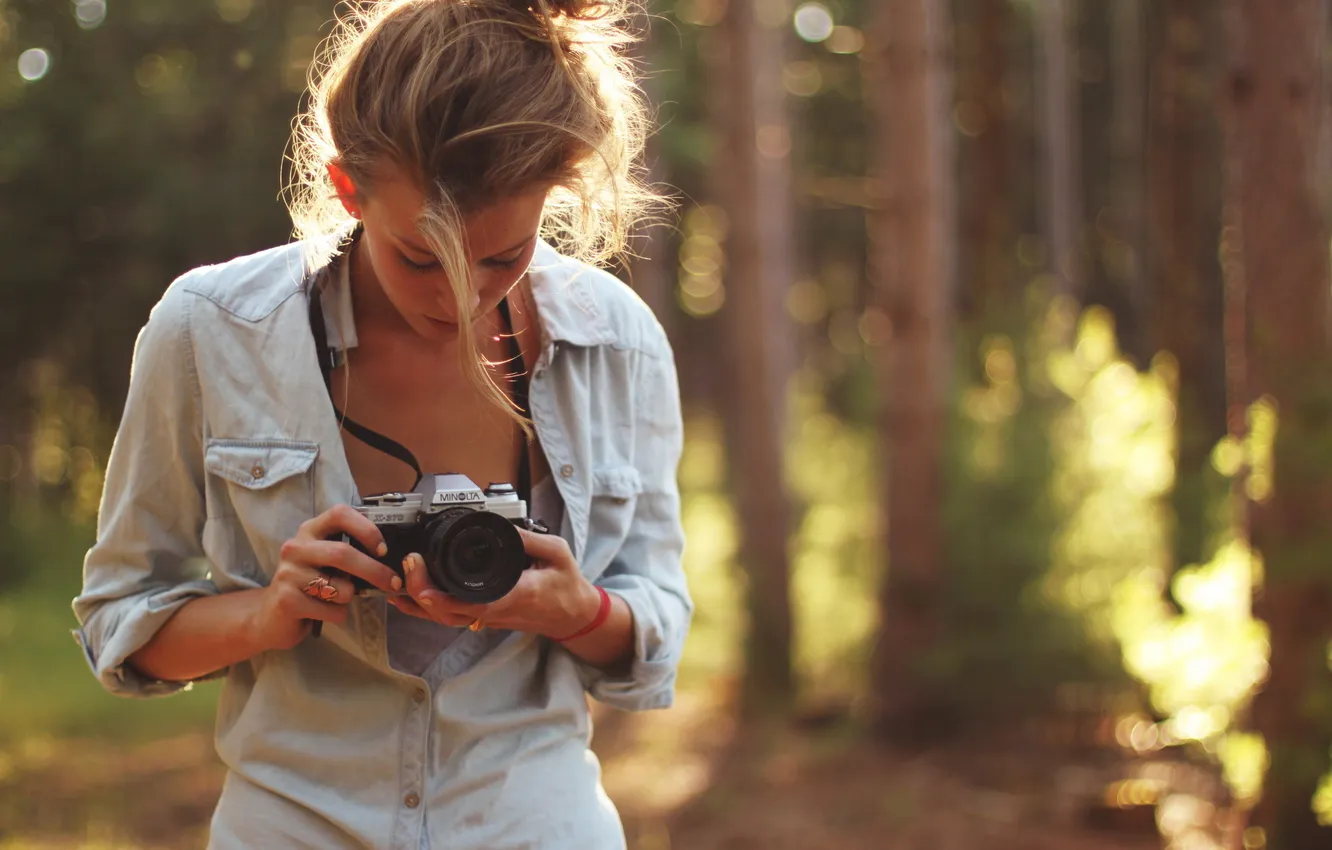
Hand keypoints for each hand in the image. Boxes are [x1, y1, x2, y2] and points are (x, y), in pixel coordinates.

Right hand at [249, 504, 402, 650]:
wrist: (272, 615)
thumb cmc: (310, 584)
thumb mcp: (326, 560)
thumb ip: (349, 551)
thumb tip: (390, 557)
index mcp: (310, 530)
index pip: (339, 514)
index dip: (366, 529)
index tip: (383, 549)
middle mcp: (296, 547)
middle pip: (343, 553)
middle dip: (374, 570)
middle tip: (393, 583)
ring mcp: (288, 573)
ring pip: (340, 587)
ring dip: (350, 597)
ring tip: (338, 598)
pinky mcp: (287, 600)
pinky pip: (331, 610)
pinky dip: (338, 614)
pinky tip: (324, 612)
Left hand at [390, 528, 600, 638]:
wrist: (573, 616)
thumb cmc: (566, 586)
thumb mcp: (557, 553)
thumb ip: (529, 538)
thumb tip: (500, 525)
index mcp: (514, 595)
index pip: (471, 601)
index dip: (440, 594)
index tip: (421, 573)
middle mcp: (495, 612)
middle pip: (448, 613)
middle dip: (420, 592)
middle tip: (410, 564)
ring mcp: (487, 619)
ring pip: (444, 619)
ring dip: (418, 603)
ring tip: (398, 579)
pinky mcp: (483, 619)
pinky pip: (449, 618)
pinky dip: (426, 609)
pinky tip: (409, 597)